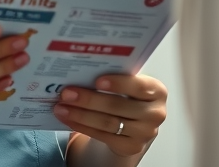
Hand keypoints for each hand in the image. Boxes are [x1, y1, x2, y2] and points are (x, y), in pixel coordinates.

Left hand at [52, 74, 167, 157]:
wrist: (135, 123)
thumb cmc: (129, 96)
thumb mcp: (130, 85)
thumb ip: (116, 77)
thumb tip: (83, 71)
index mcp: (156, 91)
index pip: (138, 86)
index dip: (118, 83)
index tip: (97, 81)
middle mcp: (155, 113)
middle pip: (117, 106)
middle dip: (89, 99)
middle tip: (67, 93)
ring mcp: (144, 132)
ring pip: (107, 123)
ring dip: (81, 115)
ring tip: (62, 107)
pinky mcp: (131, 146)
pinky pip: (102, 136)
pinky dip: (82, 126)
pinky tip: (69, 119)